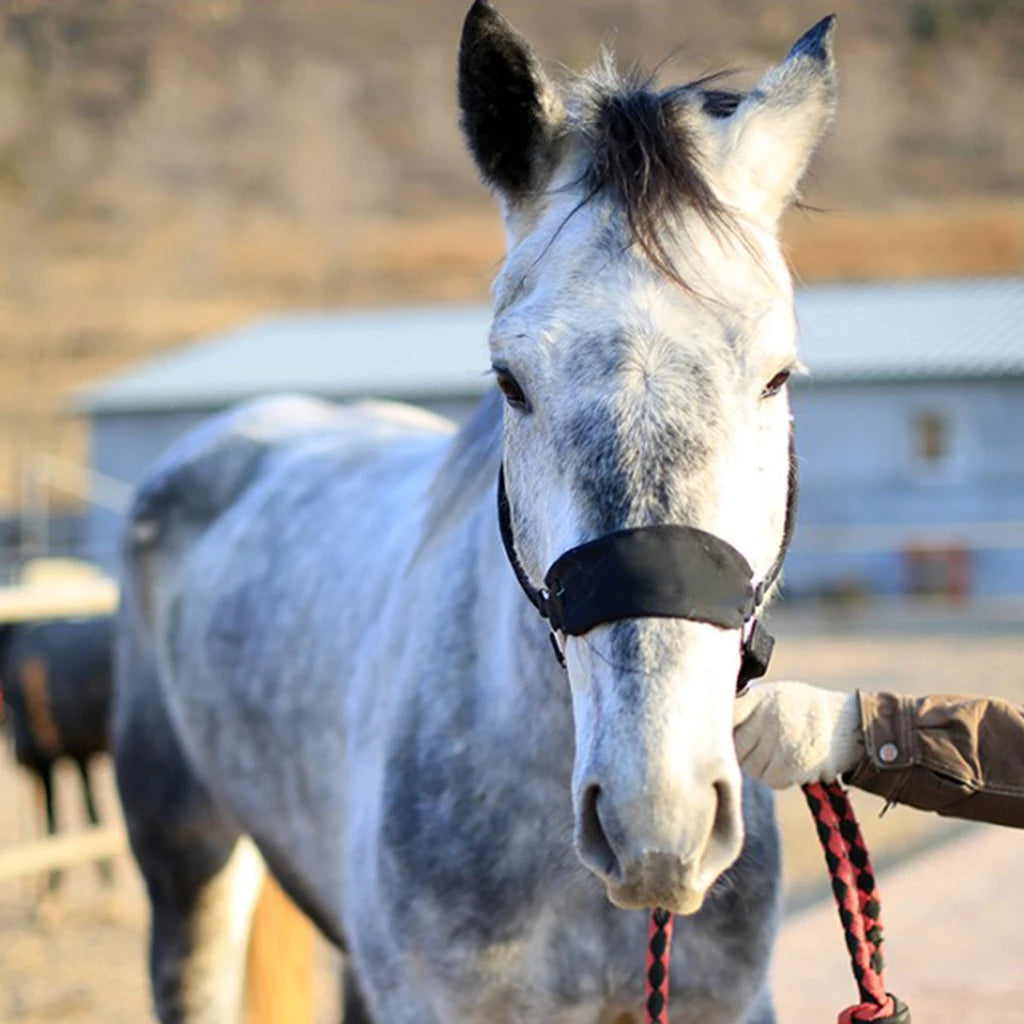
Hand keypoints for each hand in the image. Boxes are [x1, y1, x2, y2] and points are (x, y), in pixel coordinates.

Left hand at [733, 681, 863, 788]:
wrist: (850, 725)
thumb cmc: (806, 710)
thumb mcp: (776, 696)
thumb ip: (747, 707)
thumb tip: (717, 728)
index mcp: (760, 697)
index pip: (725, 717)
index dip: (722, 731)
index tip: (725, 736)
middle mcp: (766, 717)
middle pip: (735, 748)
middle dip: (744, 753)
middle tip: (762, 748)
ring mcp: (779, 741)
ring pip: (752, 767)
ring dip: (763, 767)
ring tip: (783, 752)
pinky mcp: (792, 764)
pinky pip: (772, 780)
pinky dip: (781, 777)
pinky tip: (794, 763)